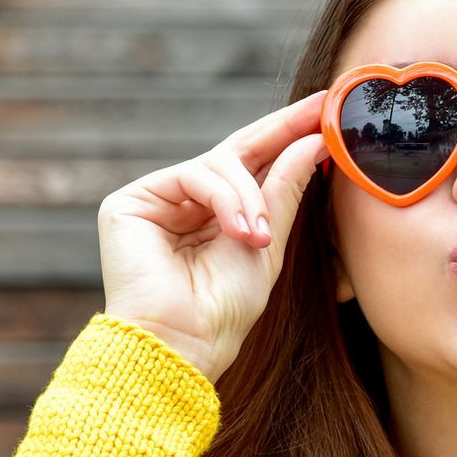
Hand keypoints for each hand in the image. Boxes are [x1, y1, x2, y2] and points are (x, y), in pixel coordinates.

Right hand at [95, 89, 329, 381]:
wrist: (184, 346)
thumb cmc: (225, 311)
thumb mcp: (268, 246)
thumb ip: (285, 192)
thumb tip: (314, 141)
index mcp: (218, 216)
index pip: (255, 166)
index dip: (288, 137)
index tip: (327, 112)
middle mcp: (186, 203)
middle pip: (237, 151)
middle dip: (280, 130)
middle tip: (319, 111)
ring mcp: (158, 199)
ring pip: (218, 164)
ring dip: (249, 196)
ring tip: (258, 238)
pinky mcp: (130, 202)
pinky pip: (192, 174)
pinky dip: (224, 198)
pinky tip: (239, 231)